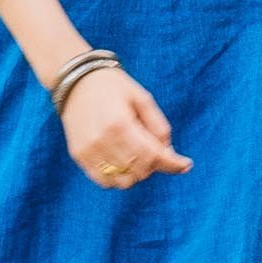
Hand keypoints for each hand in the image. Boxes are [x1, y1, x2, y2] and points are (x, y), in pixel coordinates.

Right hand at [59, 67, 191, 189]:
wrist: (75, 81)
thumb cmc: (113, 86)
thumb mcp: (142, 98)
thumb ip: (159, 126)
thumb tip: (169, 152)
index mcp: (120, 124)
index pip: (153, 155)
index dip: (173, 163)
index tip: (186, 165)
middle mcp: (103, 141)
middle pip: (140, 170)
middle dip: (155, 164)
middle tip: (157, 151)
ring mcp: (89, 151)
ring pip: (123, 181)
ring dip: (137, 173)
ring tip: (138, 155)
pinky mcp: (79, 156)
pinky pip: (104, 181)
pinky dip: (118, 177)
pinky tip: (123, 161)